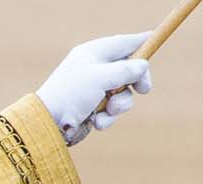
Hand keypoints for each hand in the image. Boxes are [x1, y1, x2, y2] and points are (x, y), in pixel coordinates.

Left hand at [37, 33, 153, 146]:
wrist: (47, 125)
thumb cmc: (70, 95)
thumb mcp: (101, 77)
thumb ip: (125, 70)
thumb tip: (142, 66)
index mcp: (93, 53)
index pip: (122, 43)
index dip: (140, 42)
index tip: (155, 39)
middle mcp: (94, 69)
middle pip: (128, 69)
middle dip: (136, 81)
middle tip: (144, 90)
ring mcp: (93, 90)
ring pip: (122, 94)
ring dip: (120, 105)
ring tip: (108, 110)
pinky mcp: (92, 109)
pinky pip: (111, 111)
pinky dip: (107, 118)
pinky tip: (95, 122)